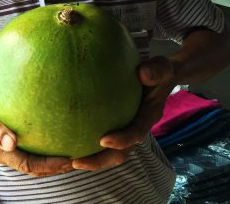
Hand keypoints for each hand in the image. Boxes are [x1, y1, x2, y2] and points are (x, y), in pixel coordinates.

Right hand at [0, 96, 71, 176]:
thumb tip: (13, 142)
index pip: (28, 164)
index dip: (50, 165)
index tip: (70, 161)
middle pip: (32, 166)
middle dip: (54, 166)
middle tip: (77, 158)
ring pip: (27, 159)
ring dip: (46, 159)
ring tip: (66, 150)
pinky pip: (20, 148)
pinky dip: (35, 147)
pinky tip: (44, 135)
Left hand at [72, 56, 175, 170]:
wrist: (161, 77)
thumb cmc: (159, 72)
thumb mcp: (161, 67)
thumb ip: (155, 71)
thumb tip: (143, 72)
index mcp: (148, 116)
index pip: (136, 133)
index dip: (122, 140)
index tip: (103, 141)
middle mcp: (138, 127)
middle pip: (120, 153)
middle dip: (99, 160)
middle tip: (76, 162)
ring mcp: (128, 129)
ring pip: (111, 152)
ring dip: (92, 158)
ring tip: (68, 160)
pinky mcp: (119, 125)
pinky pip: (104, 139)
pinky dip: (88, 145)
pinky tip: (70, 142)